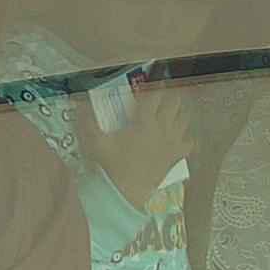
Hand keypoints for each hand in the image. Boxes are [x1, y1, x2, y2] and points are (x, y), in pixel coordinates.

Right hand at [75, 78, 190, 211]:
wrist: (127, 191)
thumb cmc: (112, 165)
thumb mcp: (96, 141)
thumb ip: (87, 121)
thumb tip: (79, 104)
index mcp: (144, 122)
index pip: (155, 95)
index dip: (156, 84)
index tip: (155, 78)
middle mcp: (162, 128)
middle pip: (174, 103)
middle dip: (170, 94)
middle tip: (164, 91)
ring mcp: (171, 142)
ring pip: (184, 119)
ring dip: (179, 111)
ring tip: (173, 107)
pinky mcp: (175, 156)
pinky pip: (190, 142)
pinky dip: (187, 136)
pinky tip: (181, 135)